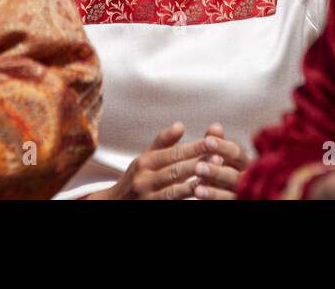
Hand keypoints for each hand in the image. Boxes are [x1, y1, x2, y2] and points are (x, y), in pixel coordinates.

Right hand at [89, 123, 228, 199]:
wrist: (115, 204)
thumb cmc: (136, 178)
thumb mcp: (144, 158)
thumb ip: (163, 142)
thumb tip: (180, 125)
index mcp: (144, 162)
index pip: (173, 153)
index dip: (194, 148)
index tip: (213, 141)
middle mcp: (144, 179)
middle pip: (175, 170)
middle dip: (198, 163)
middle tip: (219, 156)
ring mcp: (147, 197)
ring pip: (175, 190)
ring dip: (195, 183)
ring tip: (213, 177)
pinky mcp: (151, 209)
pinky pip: (172, 203)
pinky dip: (186, 200)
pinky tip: (201, 195)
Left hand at [192, 122, 250, 200]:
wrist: (235, 192)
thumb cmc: (228, 172)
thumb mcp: (224, 158)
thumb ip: (218, 144)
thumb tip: (215, 126)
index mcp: (245, 163)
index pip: (236, 153)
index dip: (222, 147)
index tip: (207, 141)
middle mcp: (248, 180)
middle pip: (234, 176)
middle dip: (216, 172)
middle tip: (198, 168)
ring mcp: (245, 194)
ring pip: (231, 194)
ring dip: (213, 192)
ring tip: (196, 190)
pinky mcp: (241, 202)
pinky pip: (227, 203)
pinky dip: (214, 201)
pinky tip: (200, 198)